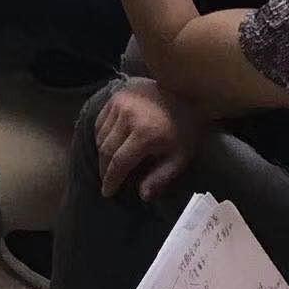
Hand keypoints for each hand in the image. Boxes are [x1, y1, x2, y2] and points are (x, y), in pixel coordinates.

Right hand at [95, 79, 203, 199]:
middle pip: (106, 149)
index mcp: (144, 134)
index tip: (107, 192)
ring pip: (101, 134)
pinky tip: (107, 143)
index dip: (111, 179)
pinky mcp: (116, 96)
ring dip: (101, 152)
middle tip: (106, 180)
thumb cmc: (185, 129)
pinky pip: (100, 120)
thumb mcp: (180, 158)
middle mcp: (127, 117)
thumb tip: (142, 195)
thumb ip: (161, 178)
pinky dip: (100, 135)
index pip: (119, 162)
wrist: (187, 93)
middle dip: (104, 169)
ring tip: (107, 164)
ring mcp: (119, 104)